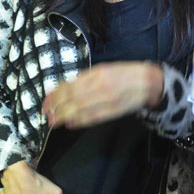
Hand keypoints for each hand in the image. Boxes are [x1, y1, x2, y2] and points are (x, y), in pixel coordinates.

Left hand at [42, 62, 163, 128]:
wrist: (147, 82)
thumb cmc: (123, 74)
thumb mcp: (103, 69)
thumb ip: (84, 78)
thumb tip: (65, 88)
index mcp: (96, 74)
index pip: (70, 86)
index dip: (56, 95)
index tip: (46, 100)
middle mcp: (100, 87)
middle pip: (72, 99)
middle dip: (57, 107)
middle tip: (46, 113)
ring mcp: (107, 100)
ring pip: (81, 110)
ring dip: (65, 116)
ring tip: (54, 121)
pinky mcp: (113, 111)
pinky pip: (94, 117)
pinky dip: (80, 121)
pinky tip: (70, 123)